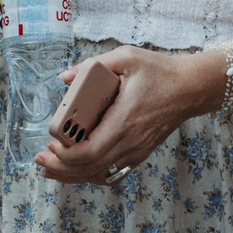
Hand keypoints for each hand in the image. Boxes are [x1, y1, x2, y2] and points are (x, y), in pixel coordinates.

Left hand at [33, 47, 222, 182]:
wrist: (191, 88)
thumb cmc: (161, 72)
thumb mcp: (127, 57)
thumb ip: (93, 65)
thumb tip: (65, 77)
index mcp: (125, 121)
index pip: (90, 152)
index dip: (65, 156)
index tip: (50, 144)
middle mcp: (131, 143)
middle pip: (90, 169)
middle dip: (60, 168)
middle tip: (40, 158)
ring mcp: (137, 152)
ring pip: (100, 175)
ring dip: (73, 175)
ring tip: (51, 168)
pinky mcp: (140, 153)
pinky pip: (112, 173)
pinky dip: (91, 175)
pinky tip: (77, 170)